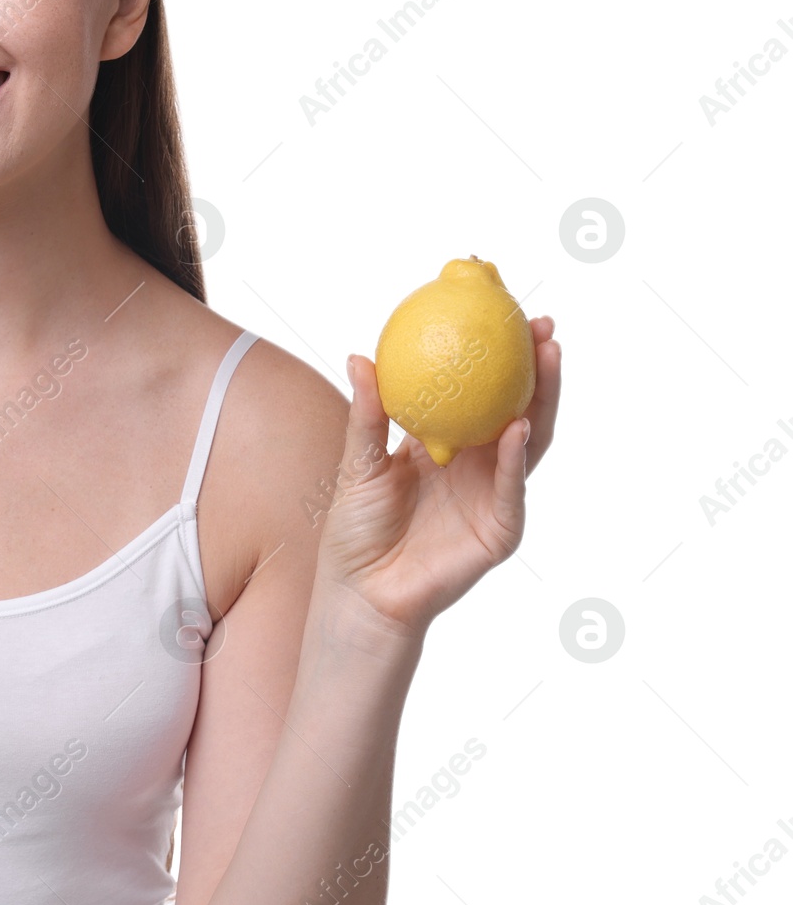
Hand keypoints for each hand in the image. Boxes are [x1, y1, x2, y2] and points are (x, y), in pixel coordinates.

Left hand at [315, 316, 560, 634]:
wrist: (360, 591)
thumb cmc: (356, 531)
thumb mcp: (359, 464)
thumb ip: (367, 414)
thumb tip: (361, 355)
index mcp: (448, 446)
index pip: (481, 394)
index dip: (497, 358)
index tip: (503, 313)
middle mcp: (479, 467)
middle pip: (519, 409)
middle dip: (538, 369)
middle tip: (543, 326)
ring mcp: (495, 497)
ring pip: (530, 443)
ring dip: (543, 402)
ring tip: (549, 359)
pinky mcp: (500, 531)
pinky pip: (512, 489)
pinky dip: (518, 459)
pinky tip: (520, 427)